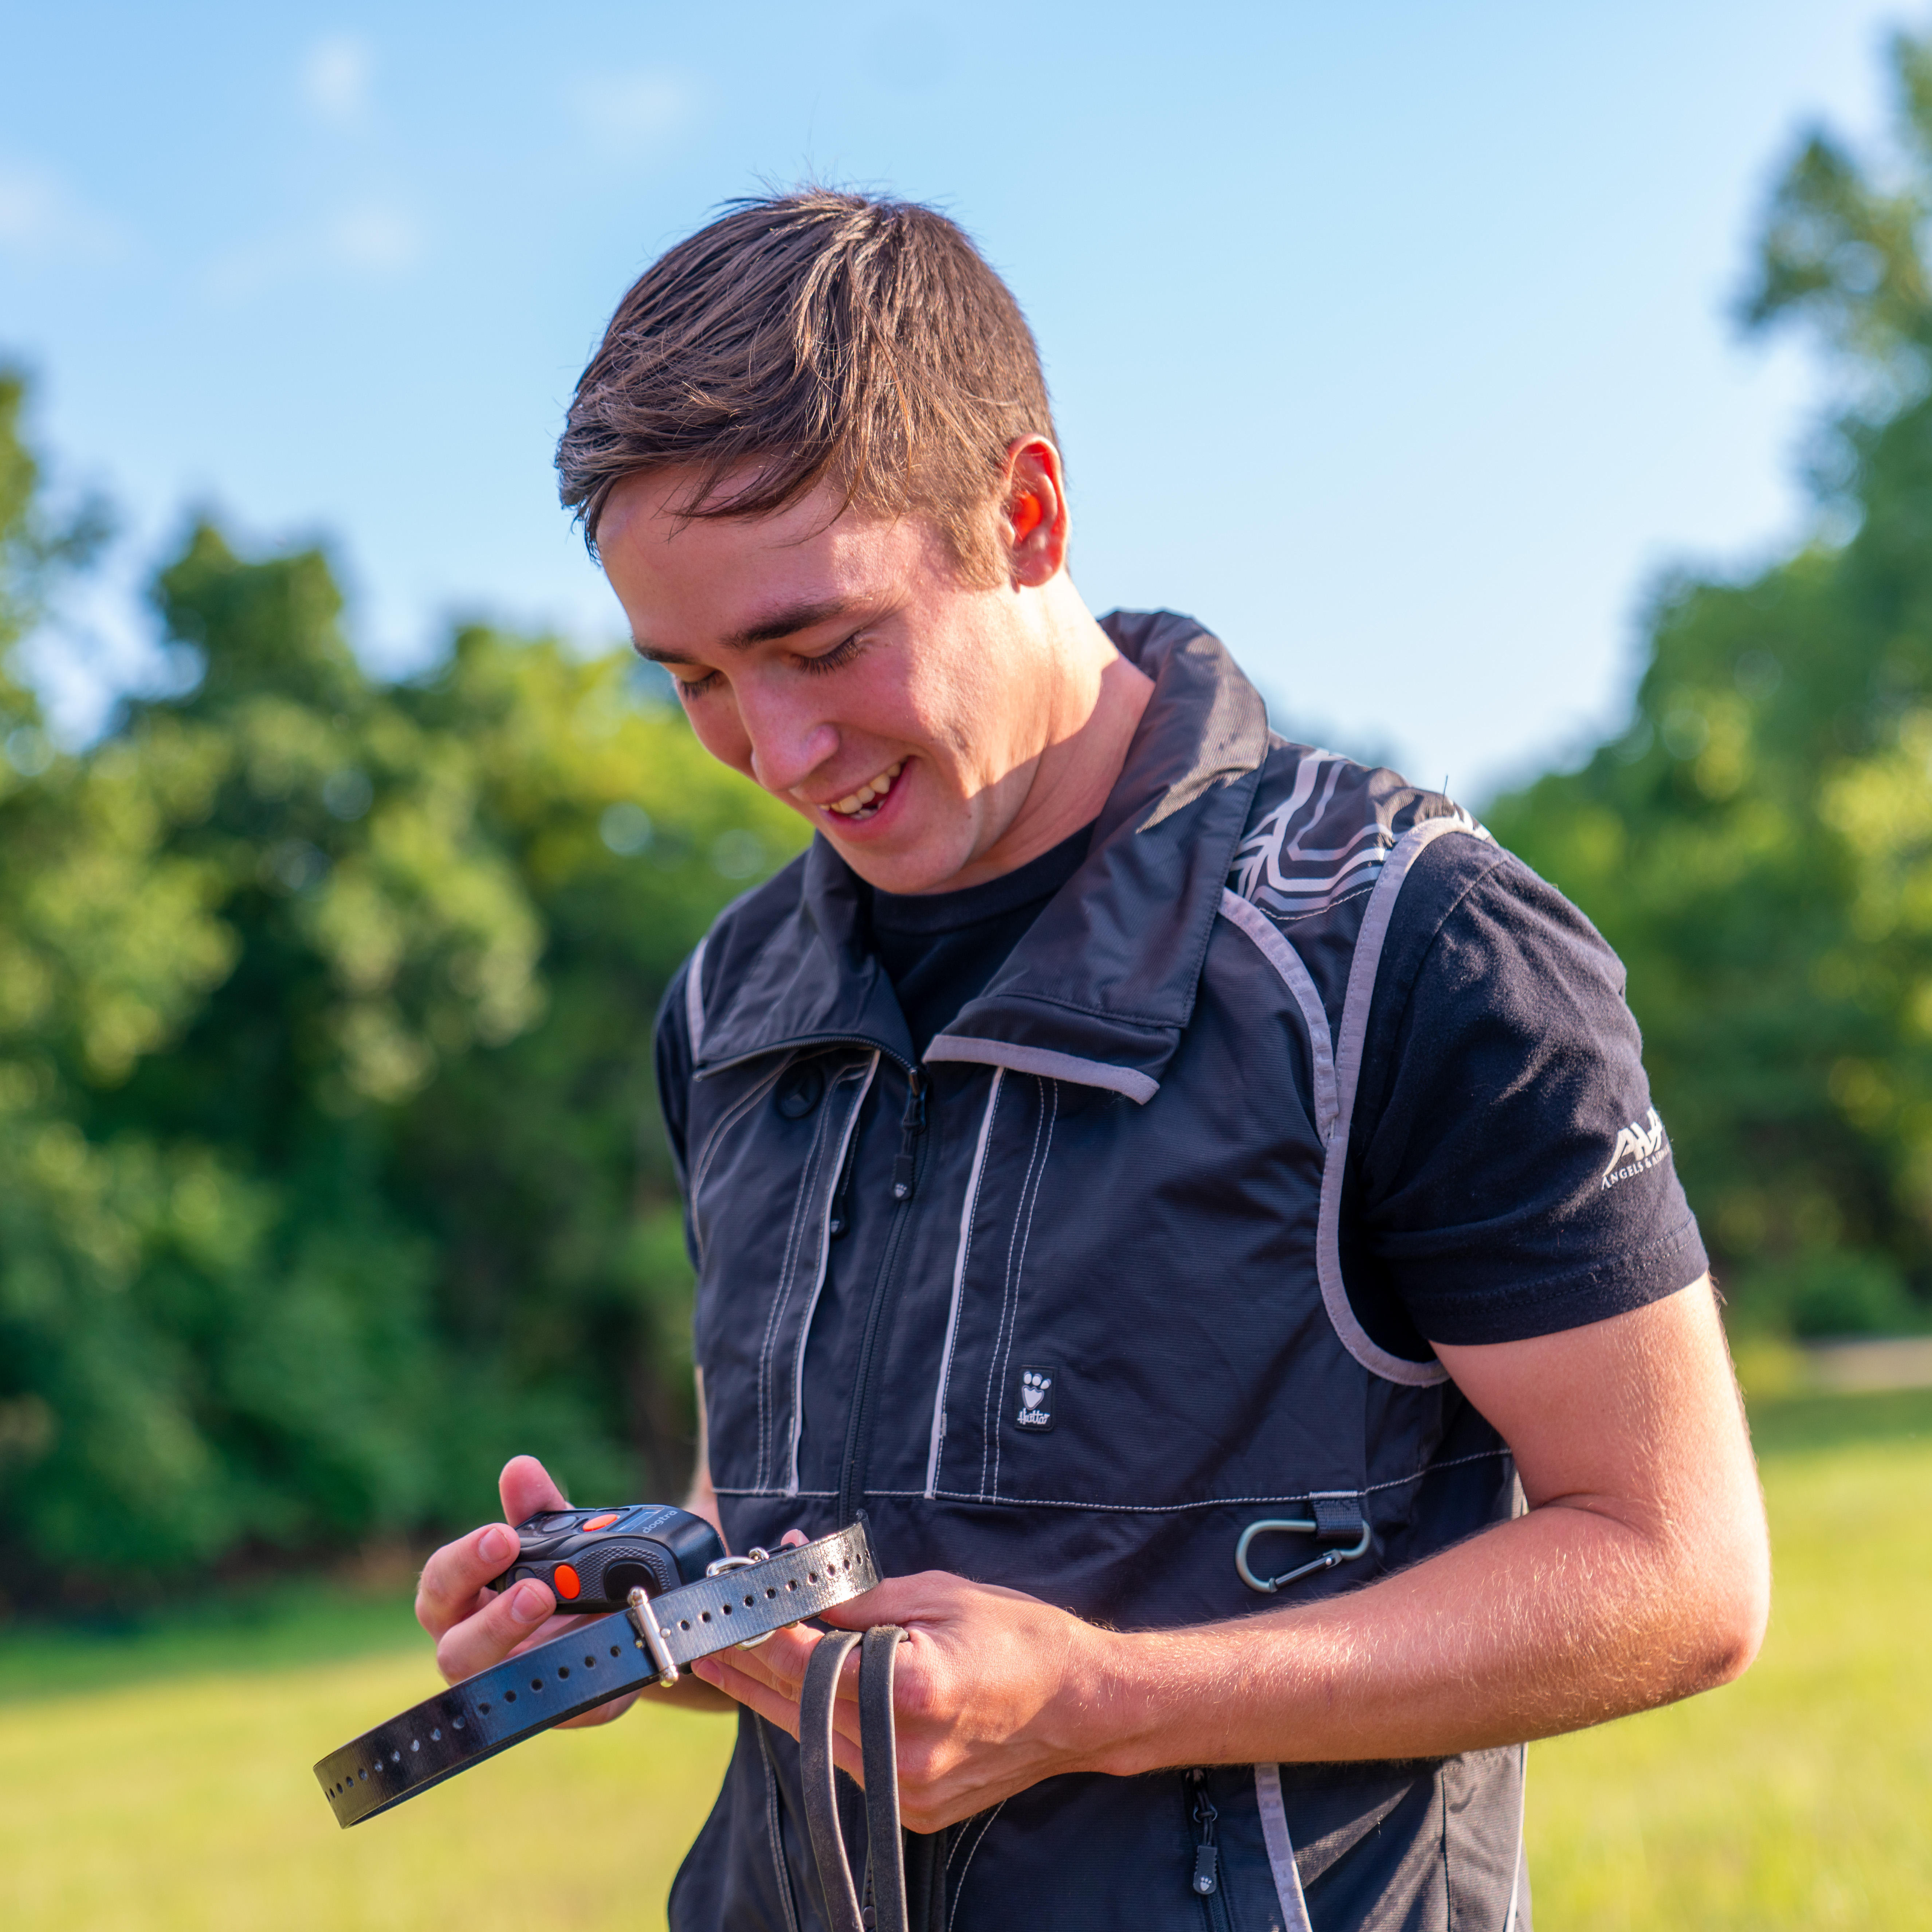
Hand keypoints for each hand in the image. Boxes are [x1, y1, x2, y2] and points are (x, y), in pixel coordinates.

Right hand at [414, 1454, 637, 1728]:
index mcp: (465, 1603)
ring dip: (521, 1648)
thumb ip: (538, 1509)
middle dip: (492, 1617)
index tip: (502, 1535)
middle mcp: (476, 1650)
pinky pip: (556, 1706)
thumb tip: (519, 1469)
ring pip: (491, 1685)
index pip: (440, 1586)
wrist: (622, 1618)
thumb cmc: (566, 1577)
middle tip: (535, 1588)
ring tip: (553, 1607)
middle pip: (454, 1647)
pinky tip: (599, 1648)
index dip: (464, 1562)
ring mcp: (511, 1687)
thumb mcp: (558, 1539)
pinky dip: (576, 1679)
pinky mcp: (557, 1709)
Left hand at [690, 1568, 1117, 1831]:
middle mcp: (901, 1752)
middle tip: (707, 1642)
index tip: (725, 1610)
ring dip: (776, 1698)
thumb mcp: (938, 1594)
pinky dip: (818, 1722)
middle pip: (798, 1706)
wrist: (1079, 1706)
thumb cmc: (1019, 1637)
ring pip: (814, 1738)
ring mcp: (905, 1789)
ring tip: (737, 1661)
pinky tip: (798, 1693)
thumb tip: (798, 1584)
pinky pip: (844, 1758)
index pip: (806, 1662)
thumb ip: (859, 1600)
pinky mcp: (911, 1807)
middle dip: (748, 1669)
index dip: (758, 1632)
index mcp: (910, 1691)